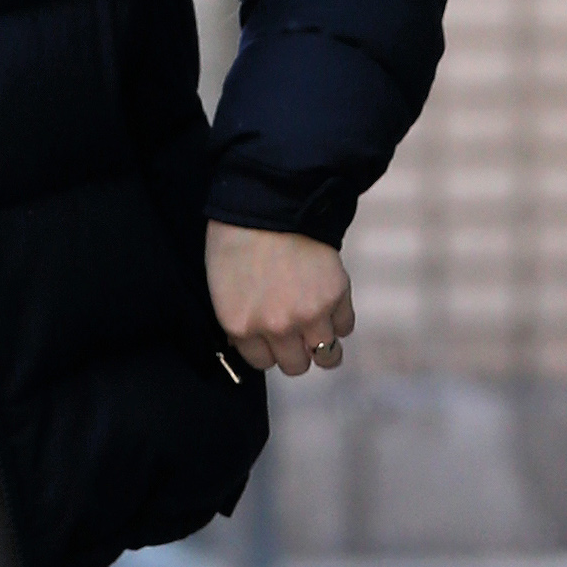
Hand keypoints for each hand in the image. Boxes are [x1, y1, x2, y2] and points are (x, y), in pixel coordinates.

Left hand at [206, 221, 354, 376]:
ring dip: (323, 345)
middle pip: (295, 366)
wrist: (271, 201)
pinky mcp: (336, 295)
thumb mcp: (221, 287)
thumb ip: (238, 321)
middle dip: (295, 350)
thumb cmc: (237, 238)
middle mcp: (276, 328)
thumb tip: (254, 341)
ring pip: (327, 356)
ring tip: (320, 329)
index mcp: (241, 326)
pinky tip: (330, 304)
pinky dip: (340, 319)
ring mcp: (310, 314)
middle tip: (295, 330)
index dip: (268, 347)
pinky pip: (345, 325)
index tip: (270, 334)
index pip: (262, 363)